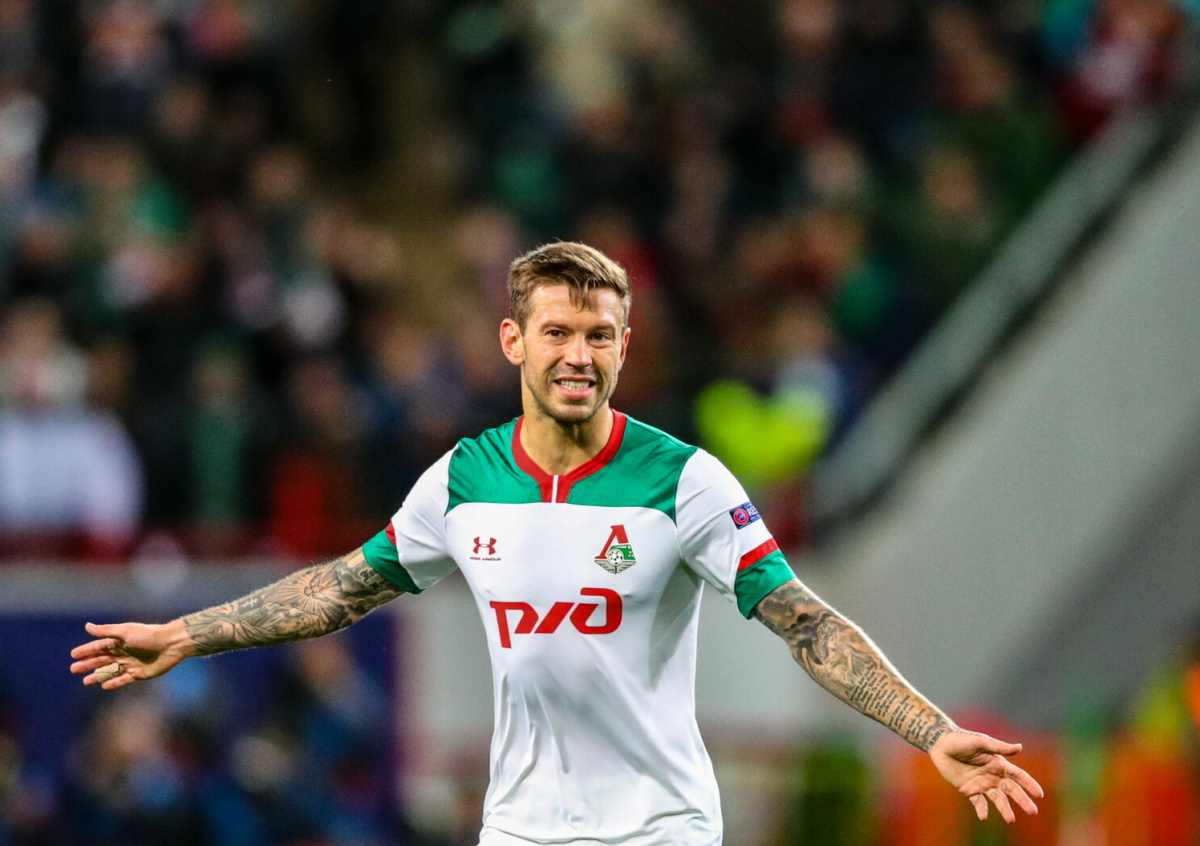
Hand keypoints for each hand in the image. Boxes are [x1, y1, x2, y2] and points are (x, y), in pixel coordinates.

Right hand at [69, 620, 191, 690]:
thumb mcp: (125, 632)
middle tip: (73, 669)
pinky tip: (104, 686)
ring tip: (85, 682)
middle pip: (102, 660)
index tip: (73, 655)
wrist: (171, 644)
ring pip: (110, 671)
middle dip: (88, 664)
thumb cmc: (148, 636)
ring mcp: (131, 663)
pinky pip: (124, 680)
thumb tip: (87, 626)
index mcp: (120, 641)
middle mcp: (124, 652)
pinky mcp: (139, 673)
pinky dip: (114, 683)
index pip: (98, 646)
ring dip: (98, 676)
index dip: (86, 651)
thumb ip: (106, 631)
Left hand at [930, 730, 1043, 822]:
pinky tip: (983, 816)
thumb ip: (998, 747)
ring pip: (998, 799)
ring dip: (1004, 809)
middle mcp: (993, 775)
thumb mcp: (980, 742)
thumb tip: (1020, 747)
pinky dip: (982, 810)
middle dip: (1022, 800)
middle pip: (1011, 790)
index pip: (1018, 776)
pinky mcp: (969, 790)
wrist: (940, 745)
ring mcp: (982, 784)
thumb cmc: (961, 740)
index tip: (1039, 794)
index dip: (1029, 784)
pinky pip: (978, 802)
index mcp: (998, 764)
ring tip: (1011, 819)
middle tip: (1033, 811)